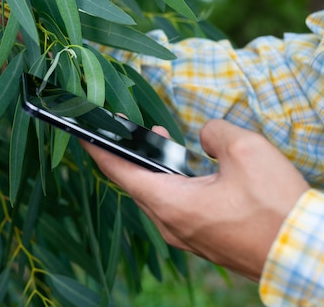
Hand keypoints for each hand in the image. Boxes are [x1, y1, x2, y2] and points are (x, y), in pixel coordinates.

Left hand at [82, 119, 309, 280]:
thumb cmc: (276, 207)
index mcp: (170, 204)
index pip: (119, 172)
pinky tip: (188, 169)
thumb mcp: (246, 150)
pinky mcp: (203, 240)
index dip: (97, 149)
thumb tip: (204, 137)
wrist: (305, 254)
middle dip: (129, 152)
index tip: (80, 132)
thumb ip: (214, 133)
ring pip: (157, 195)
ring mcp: (186, 236)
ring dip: (155, 166)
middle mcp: (170, 224)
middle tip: (127, 126)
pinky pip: (176, 208)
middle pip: (136, 182)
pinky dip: (173, 184)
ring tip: (162, 140)